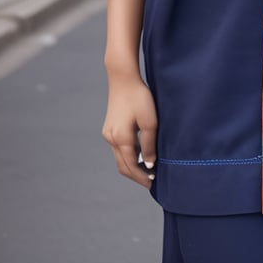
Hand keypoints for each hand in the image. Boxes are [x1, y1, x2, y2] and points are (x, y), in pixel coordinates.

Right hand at [102, 72, 157, 188]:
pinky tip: (140, 155)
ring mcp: (108, 134)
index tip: (154, 184)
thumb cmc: (139, 97)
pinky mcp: (109, 128)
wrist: (123, 79)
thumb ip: (149, 145)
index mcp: (121, 139)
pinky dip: (128, 156)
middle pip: (123, 166)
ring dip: (132, 166)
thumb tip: (148, 164)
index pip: (132, 166)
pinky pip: (119, 149)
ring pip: (120, 158)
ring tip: (147, 170)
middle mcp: (111, 139)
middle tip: (151, 181)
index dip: (142, 177)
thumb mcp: (150, 122)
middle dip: (136, 175)